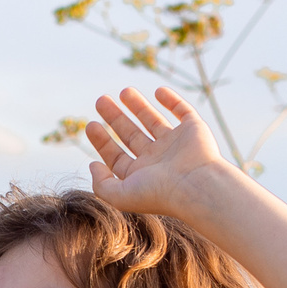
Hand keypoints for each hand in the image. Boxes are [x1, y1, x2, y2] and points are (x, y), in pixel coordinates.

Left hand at [83, 86, 230, 221]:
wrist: (196, 185)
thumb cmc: (159, 193)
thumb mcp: (120, 196)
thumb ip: (102, 184)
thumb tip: (93, 165)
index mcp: (142, 175)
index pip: (118, 157)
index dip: (103, 141)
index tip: (91, 125)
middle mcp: (158, 160)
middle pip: (132, 135)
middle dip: (116, 118)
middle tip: (101, 100)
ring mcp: (176, 144)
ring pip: (153, 121)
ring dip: (139, 106)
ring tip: (124, 91)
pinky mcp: (194, 130)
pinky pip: (183, 111)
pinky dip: (173, 100)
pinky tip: (159, 91)